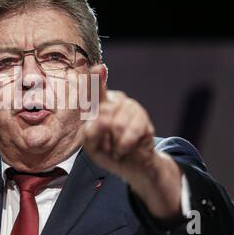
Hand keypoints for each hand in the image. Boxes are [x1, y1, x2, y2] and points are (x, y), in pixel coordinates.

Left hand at [82, 65, 182, 219]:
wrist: (132, 166)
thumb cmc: (108, 152)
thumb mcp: (91, 146)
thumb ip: (89, 132)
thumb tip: (102, 117)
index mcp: (97, 106)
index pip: (94, 91)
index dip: (95, 80)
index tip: (97, 68)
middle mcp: (114, 101)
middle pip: (103, 113)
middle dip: (101, 135)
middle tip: (105, 145)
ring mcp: (130, 107)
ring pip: (116, 124)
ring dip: (114, 143)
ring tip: (116, 147)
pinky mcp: (144, 118)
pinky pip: (131, 132)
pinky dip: (124, 145)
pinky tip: (124, 149)